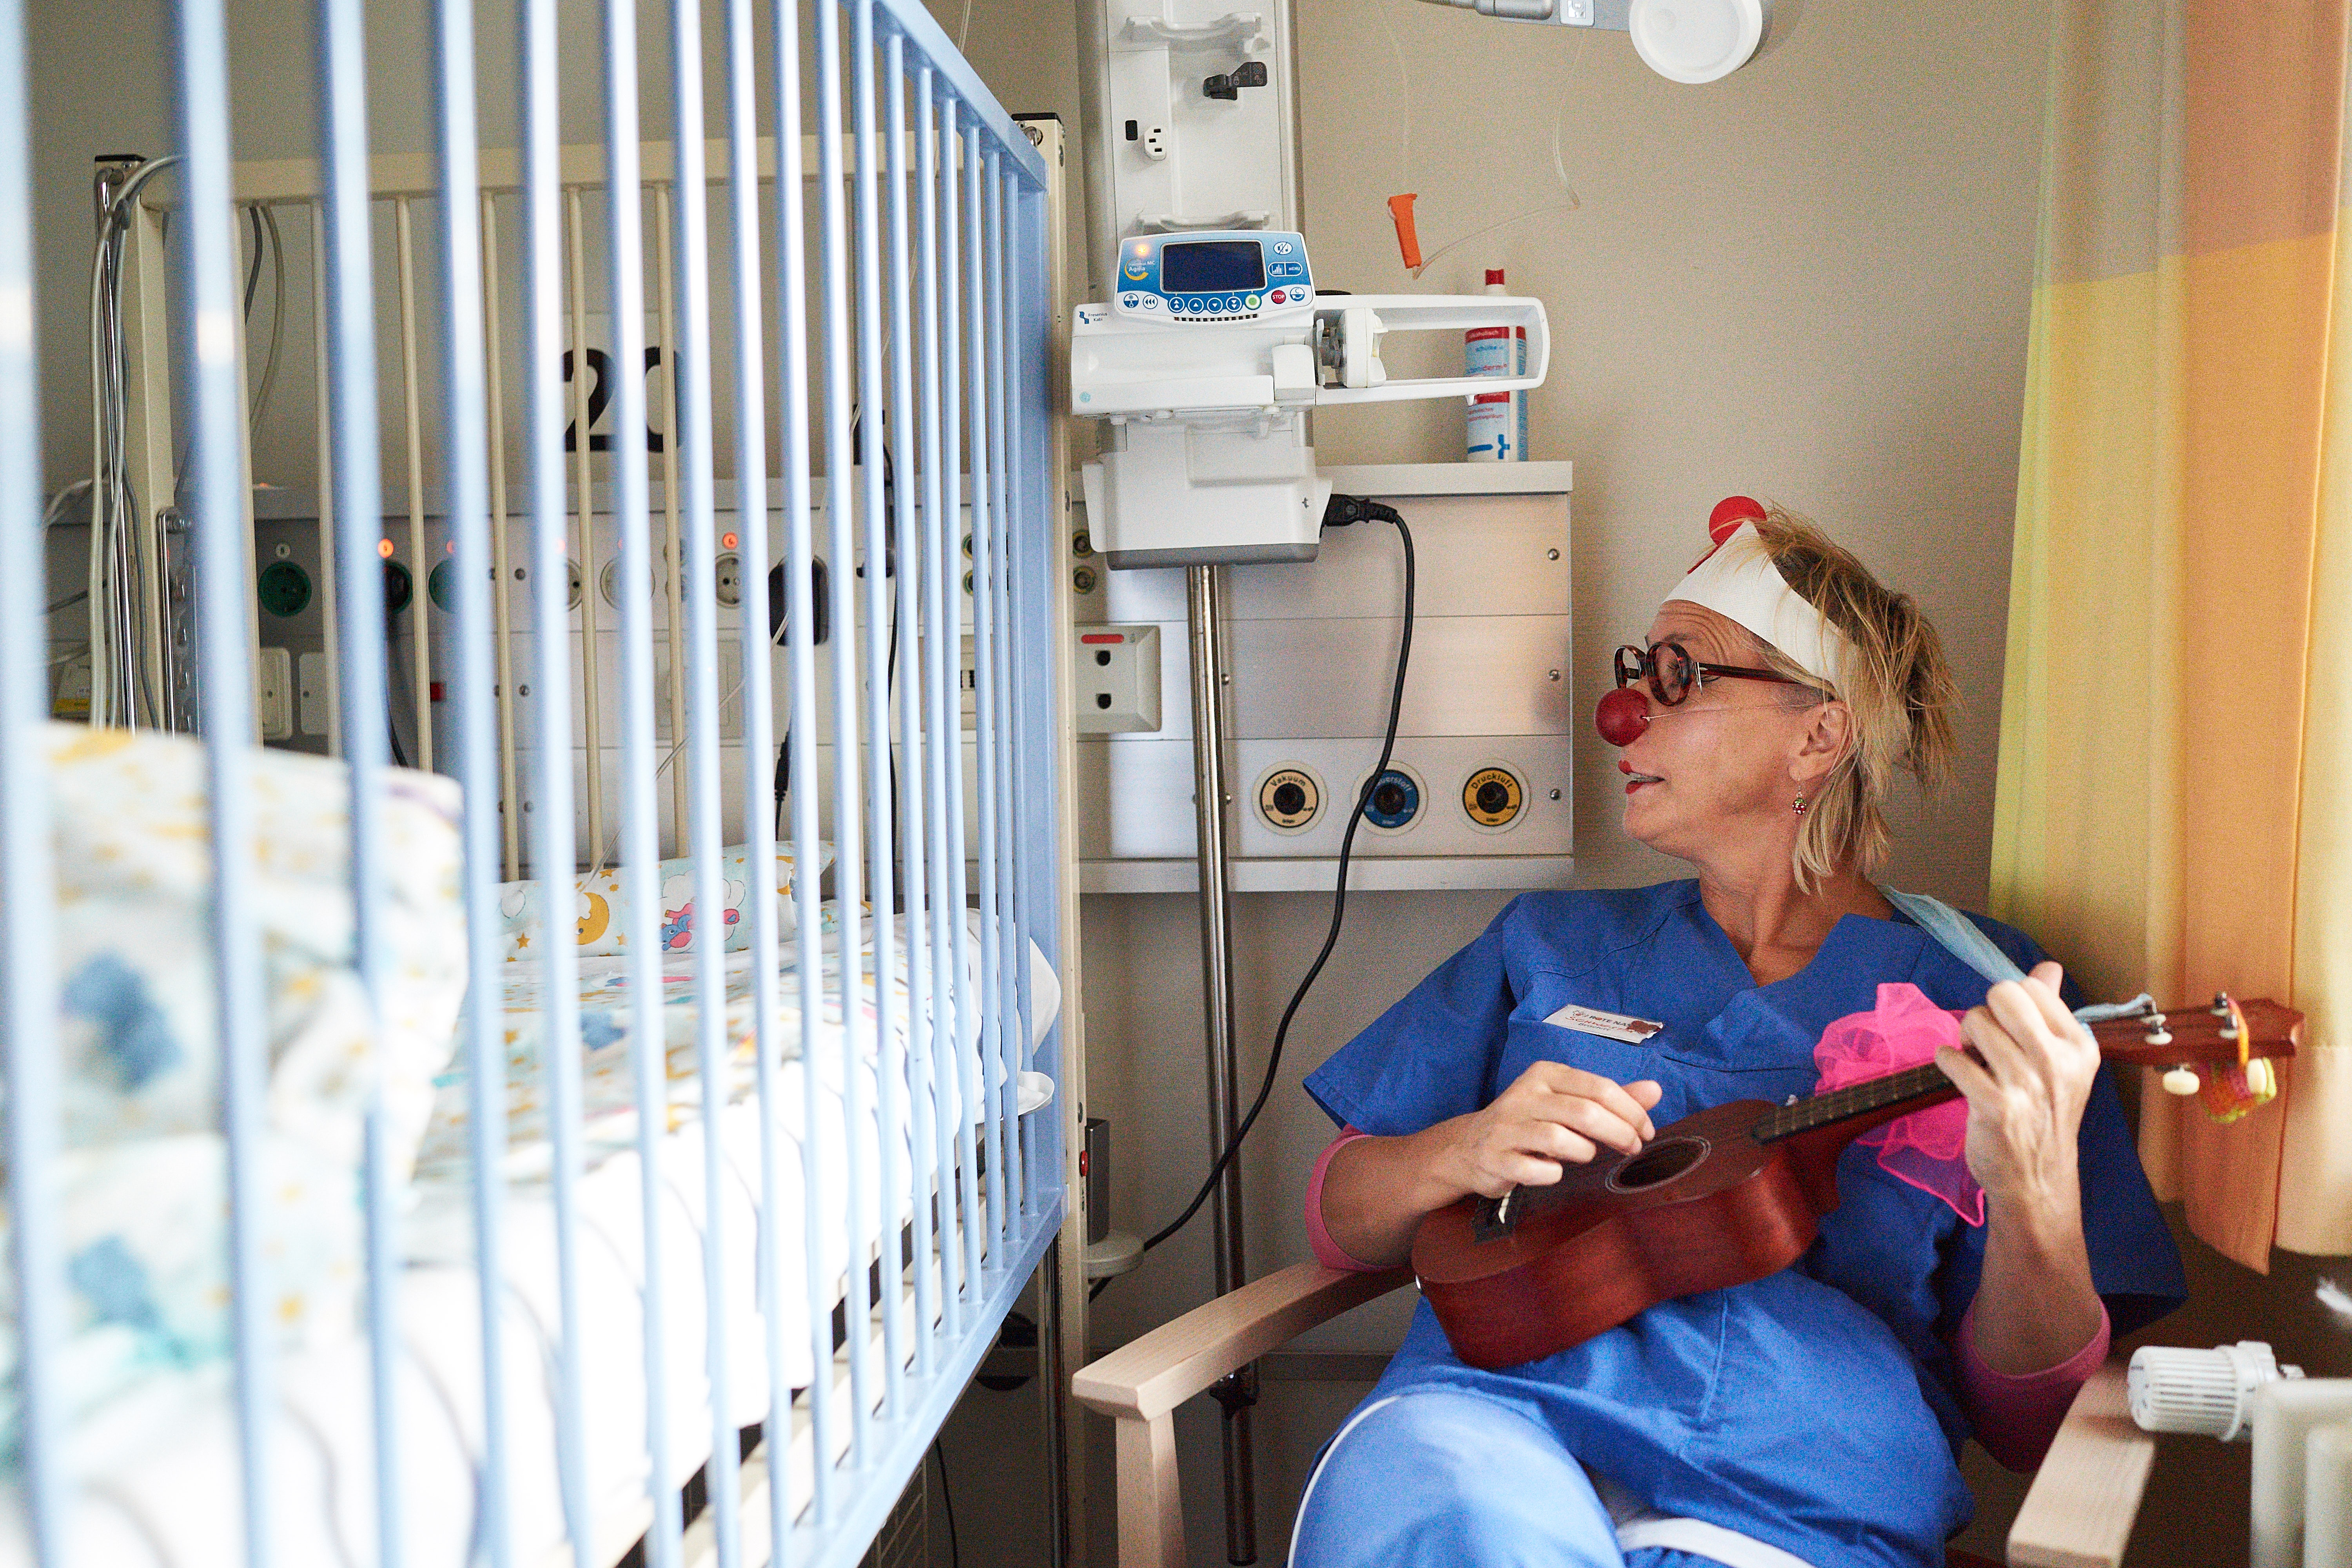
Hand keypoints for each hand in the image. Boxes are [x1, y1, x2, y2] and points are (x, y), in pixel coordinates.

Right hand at [1432, 1062, 1662, 1199]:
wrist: (1470, 1147)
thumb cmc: (1529, 1123)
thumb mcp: (1567, 1102)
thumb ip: (1611, 1099)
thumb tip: (1655, 1091)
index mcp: (1546, 1074)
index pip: (1599, 1088)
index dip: (1631, 1112)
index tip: (1646, 1132)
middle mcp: (1524, 1095)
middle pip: (1585, 1113)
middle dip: (1619, 1134)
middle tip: (1632, 1148)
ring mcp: (1507, 1126)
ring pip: (1560, 1139)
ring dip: (1584, 1153)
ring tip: (1586, 1156)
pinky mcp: (1496, 1157)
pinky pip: (1536, 1170)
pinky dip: (1553, 1174)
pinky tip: (1553, 1171)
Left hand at [1935, 961, 2099, 1218]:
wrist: (2037, 1179)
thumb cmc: (2044, 1114)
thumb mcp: (2061, 1063)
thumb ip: (2050, 1011)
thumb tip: (2049, 966)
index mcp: (2078, 1046)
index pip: (2031, 987)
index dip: (2010, 1004)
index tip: (2011, 1031)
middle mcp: (2057, 1061)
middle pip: (2003, 994)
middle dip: (1986, 1011)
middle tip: (1987, 1040)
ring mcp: (2026, 1084)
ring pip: (1974, 1021)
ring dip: (1965, 1038)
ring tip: (1976, 1062)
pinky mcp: (1994, 1105)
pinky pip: (1952, 1057)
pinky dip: (1946, 1060)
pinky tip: (1957, 1073)